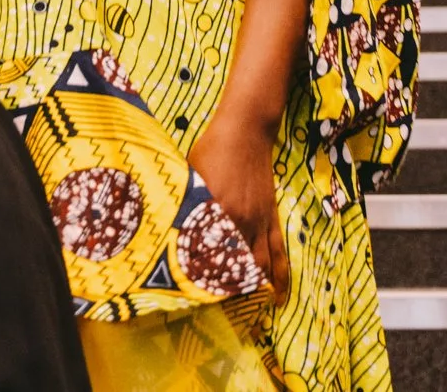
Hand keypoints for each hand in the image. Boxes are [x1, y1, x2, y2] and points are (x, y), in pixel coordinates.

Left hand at [188, 111, 289, 299]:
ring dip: (255, 291)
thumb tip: (167, 228)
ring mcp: (259, 220)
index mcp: (216, 210)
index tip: (194, 299)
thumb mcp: (190, 175)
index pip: (208, 253)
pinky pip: (279, 252)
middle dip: (228, 293)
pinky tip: (279, 297)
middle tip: (219, 316)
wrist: (245, 130)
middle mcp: (240, 220)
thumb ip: (185, 204)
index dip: (203, 278)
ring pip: (260, 265)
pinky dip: (280, 277)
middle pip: (235, 265)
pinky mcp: (271, 217)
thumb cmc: (211, 150)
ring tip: (249, 315)